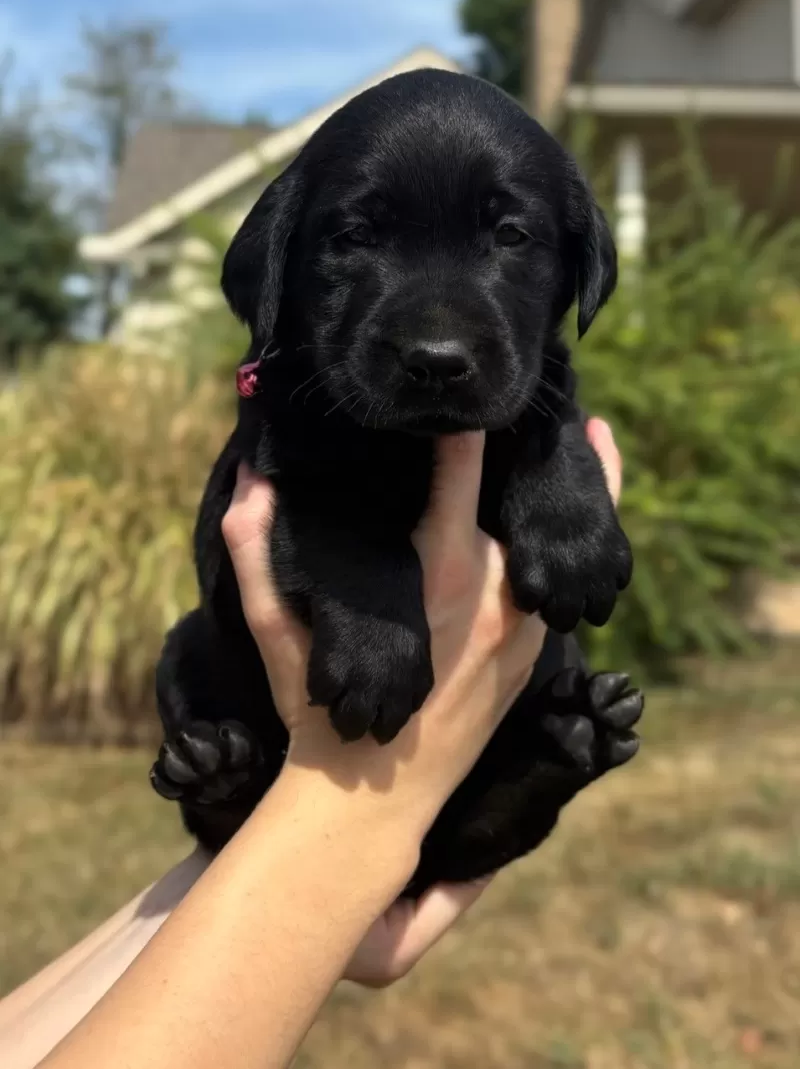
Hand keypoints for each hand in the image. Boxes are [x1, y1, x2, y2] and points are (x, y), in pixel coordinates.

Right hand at [221, 416, 623, 986]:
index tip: (473, 385)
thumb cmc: (316, 710)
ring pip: (560, 542)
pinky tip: (588, 514)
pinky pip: (566, 588)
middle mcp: (492, 592)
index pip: (461, 471)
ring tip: (591, 429)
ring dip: (578, 489)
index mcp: (436, 571)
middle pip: (523, 498)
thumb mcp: (277, 632)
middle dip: (529, 444)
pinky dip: (576, 548)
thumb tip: (249, 481)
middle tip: (545, 390)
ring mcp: (522, 628)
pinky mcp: (534, 657)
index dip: (468, 421)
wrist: (371, 806)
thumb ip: (255, 554)